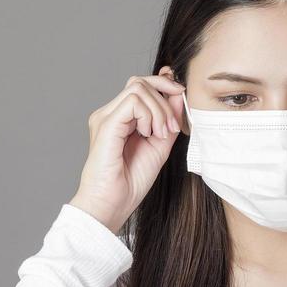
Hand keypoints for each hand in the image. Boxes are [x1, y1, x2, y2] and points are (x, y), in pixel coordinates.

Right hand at [69, 74, 185, 233]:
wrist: (112, 204)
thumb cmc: (130, 182)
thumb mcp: (159, 146)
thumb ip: (168, 120)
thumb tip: (177, 94)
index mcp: (119, 118)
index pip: (140, 86)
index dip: (163, 85)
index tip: (180, 97)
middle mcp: (109, 114)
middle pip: (140, 82)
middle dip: (164, 99)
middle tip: (170, 128)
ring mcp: (105, 117)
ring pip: (138, 88)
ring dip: (159, 110)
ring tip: (159, 134)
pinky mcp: (106, 124)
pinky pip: (133, 101)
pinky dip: (149, 114)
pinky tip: (149, 134)